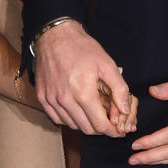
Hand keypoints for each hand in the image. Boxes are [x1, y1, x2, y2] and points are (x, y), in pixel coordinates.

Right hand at [34, 20, 134, 136]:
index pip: (99, 125)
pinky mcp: (42, 97)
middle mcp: (65, 100)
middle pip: (86, 129)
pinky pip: (57, 118)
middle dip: (100, 128)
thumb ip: (119, 89)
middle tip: (108, 121)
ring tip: (93, 112)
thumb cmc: (82, 48)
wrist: (55, 36)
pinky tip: (77, 109)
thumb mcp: (107, 64)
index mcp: (83, 93)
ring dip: (85, 124)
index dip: (112, 131)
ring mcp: (51, 100)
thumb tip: (125, 110)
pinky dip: (69, 119)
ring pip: (72, 125)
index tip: (118, 129)